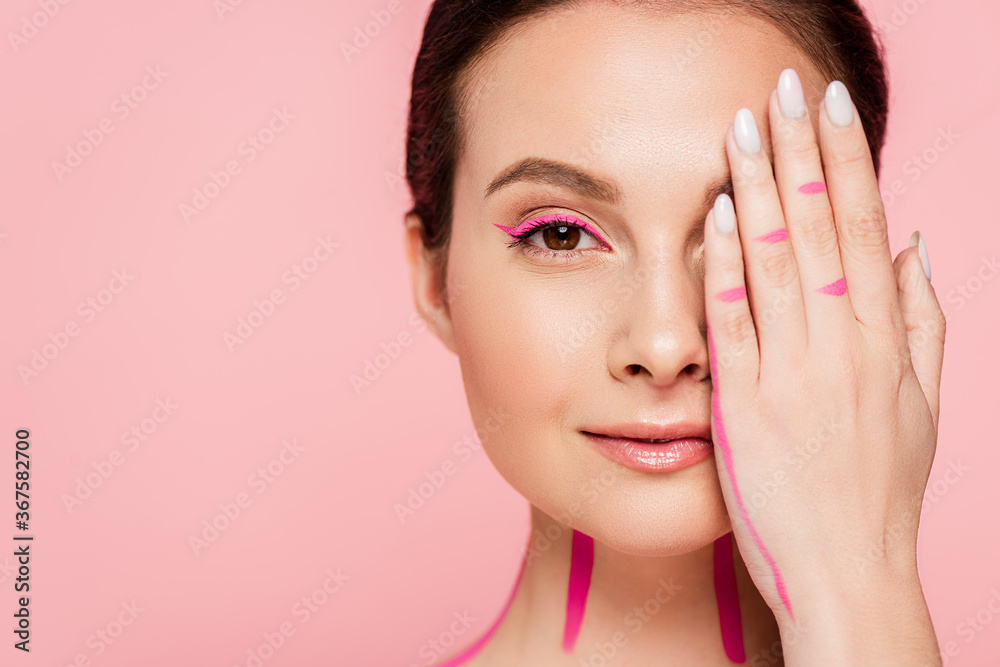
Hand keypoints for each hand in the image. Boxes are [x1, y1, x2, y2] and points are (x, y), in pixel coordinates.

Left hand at [703, 69, 945, 663]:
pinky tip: (716, 215)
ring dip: (759, 188)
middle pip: (823, 229)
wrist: (848, 575)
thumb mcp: (923, 406)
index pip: (866, 228)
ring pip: (778, 261)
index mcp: (886, 341)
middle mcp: (844, 346)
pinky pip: (734, 322)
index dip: (848, 162)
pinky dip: (726, 266)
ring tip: (742, 126)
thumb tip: (917, 246)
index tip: (833, 107)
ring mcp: (793, 373)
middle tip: (786, 86)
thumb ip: (924, 323)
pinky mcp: (745, 405)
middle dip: (802, 151)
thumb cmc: (880, 493)